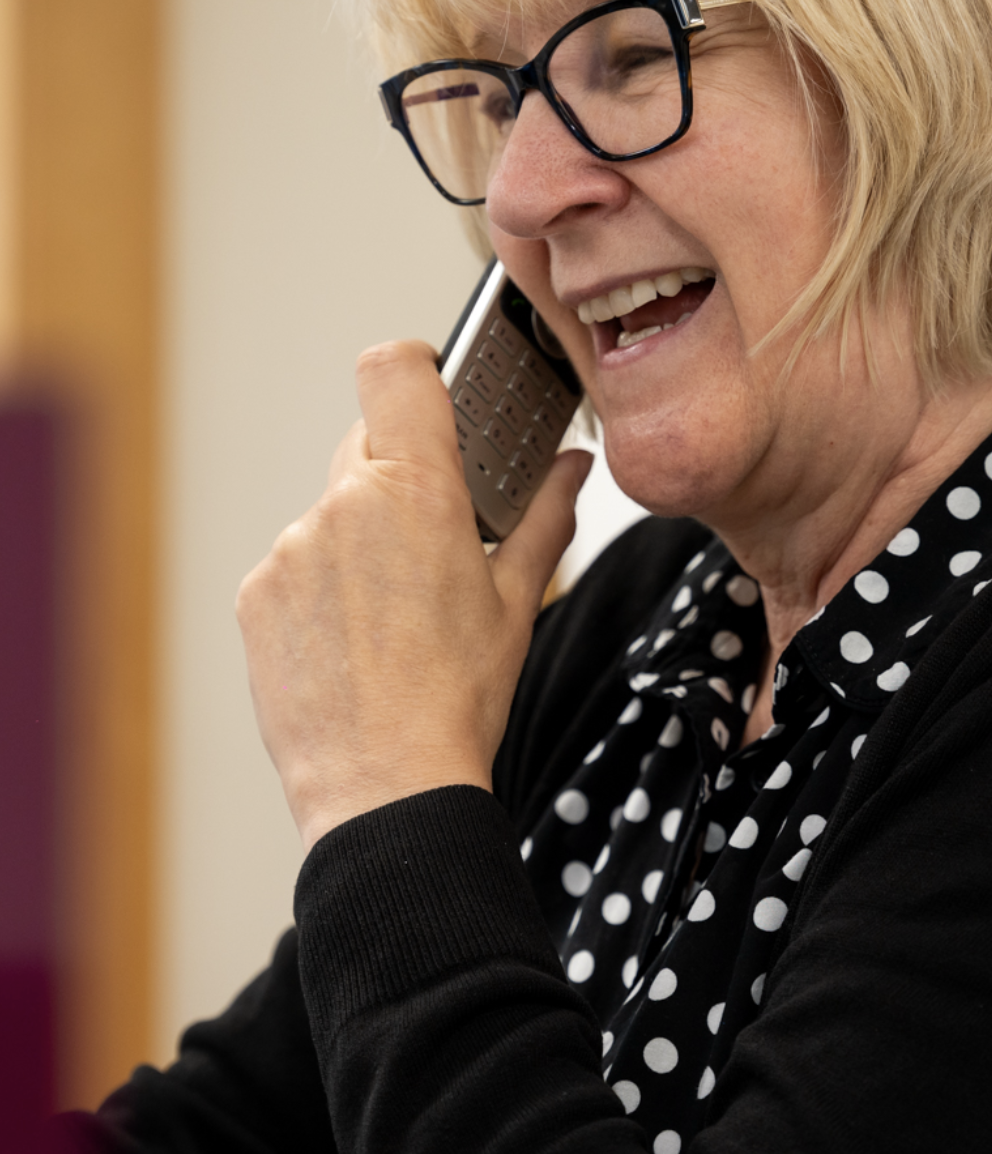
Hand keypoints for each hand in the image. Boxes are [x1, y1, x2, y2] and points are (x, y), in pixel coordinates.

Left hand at [236, 339, 591, 851]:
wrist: (386, 787)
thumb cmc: (457, 699)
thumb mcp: (518, 600)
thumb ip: (545, 515)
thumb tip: (572, 469)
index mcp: (416, 491)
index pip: (395, 370)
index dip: (416, 366)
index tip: (433, 385)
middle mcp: (342, 505)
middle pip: (368, 446)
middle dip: (403, 477)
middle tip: (437, 537)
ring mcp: (290, 549)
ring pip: (332, 511)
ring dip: (361, 539)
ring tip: (395, 615)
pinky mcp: (256, 593)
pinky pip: (295, 562)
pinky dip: (323, 585)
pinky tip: (356, 640)